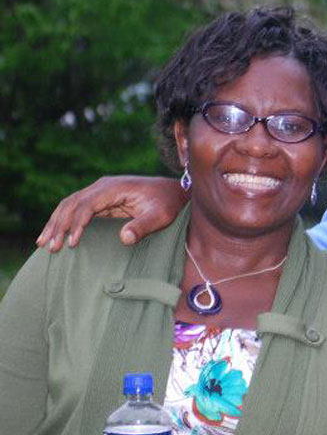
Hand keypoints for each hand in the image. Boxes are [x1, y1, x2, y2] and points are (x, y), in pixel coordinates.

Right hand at [36, 176, 185, 251]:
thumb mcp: (161, 215)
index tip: (72, 242)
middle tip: (50, 247)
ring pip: (70, 206)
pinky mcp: (101, 201)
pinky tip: (55, 236)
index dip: (77, 223)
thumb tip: (124, 239)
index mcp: (114, 188)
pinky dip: (64, 222)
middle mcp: (103, 187)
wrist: (175, 192)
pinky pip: (77, 210)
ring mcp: (100, 193)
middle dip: (59, 225)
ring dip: (56, 223)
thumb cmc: (169, 203)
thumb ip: (143, 226)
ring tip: (43, 244)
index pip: (87, 204)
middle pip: (72, 204)